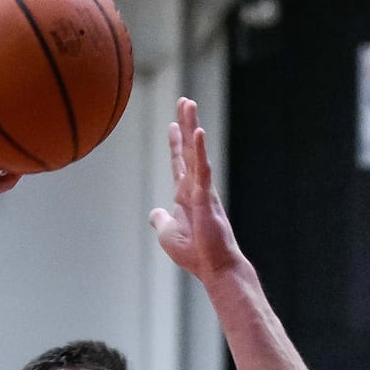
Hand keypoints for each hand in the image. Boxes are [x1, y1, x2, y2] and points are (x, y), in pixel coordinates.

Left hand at [149, 97, 241, 281]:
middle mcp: (196, 187)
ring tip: (189, 105)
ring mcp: (203, 190)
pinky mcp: (206, 197)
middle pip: (189, 150)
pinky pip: (203, 168)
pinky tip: (198, 132)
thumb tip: (155, 212)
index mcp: (186, 196)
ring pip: (196, 152)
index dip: (176, 144)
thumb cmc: (195, 253)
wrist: (214, 267)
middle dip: (186, 124)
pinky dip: (199, 150)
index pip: (180, 163)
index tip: (172, 124)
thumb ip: (161, 219)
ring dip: (192, 127)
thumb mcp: (168, 234)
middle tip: (185, 101)